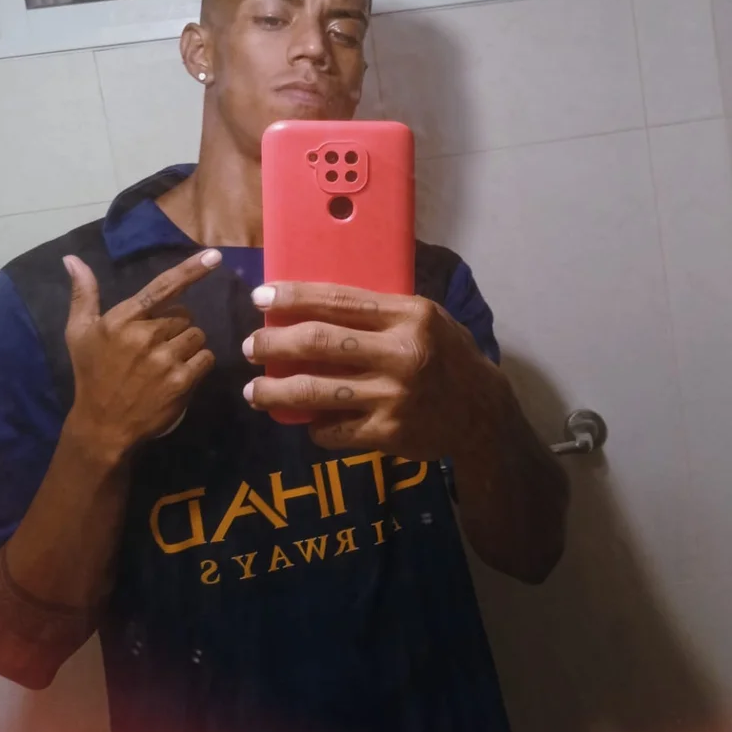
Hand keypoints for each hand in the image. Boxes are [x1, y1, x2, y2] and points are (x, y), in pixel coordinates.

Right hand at [63, 249, 220, 461]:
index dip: (191, 269)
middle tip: (156, 347)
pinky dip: (198, 364)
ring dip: (188, 346)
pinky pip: (206, 358)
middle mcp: (145, 335)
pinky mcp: (181, 381)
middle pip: (185, 315)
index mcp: (123, 319)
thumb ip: (83, 294)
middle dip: (176, 327)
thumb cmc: (91, 373)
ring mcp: (164, 359)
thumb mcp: (79, 333)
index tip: (214, 255)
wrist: (102, 425)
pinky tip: (178, 375)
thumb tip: (71, 258)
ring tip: (166, 362)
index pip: (163, 287)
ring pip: (197, 335)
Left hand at [242, 282, 500, 457]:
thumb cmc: (446, 353)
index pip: (339, 300)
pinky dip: (314, 426)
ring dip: (276, 392)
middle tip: (249, 346)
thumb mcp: (425, 316)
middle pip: (319, 343)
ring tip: (254, 392)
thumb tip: (314, 298)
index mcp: (409, 316)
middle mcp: (400, 354)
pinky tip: (305, 421)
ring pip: (317, 392)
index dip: (294, 297)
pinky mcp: (388, 434)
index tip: (261, 297)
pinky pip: (335, 431)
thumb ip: (381, 308)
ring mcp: (393, 397)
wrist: (481, 412)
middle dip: (274, 344)